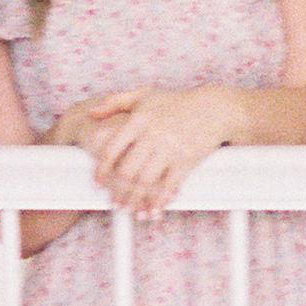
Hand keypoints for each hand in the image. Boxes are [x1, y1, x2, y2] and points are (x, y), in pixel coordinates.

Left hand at [68, 85, 237, 215]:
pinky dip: (159, 201)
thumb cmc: (177, 101)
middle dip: (118, 191)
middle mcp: (153, 135)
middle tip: (114, 203)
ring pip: (146, 182)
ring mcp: (170, 148)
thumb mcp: (144, 94)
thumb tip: (91, 113)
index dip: (102, 169)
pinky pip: (169, 186)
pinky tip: (153, 211)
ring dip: (136, 200)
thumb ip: (115, 102)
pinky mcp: (186, 160)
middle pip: (127, 171)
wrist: (214, 108)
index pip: (113, 148)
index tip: (97, 182)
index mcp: (139, 120)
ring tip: (130, 211)